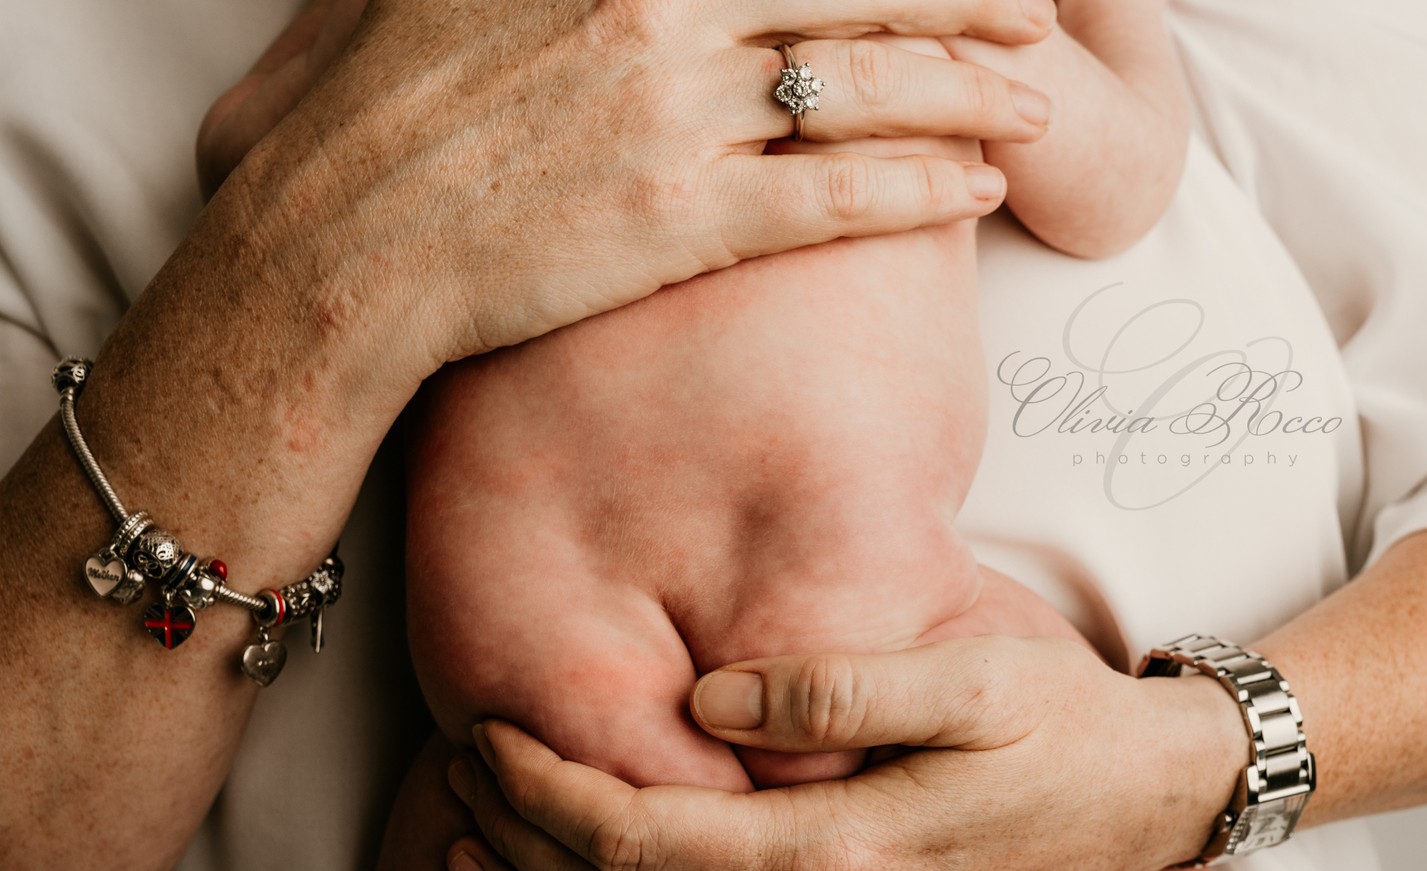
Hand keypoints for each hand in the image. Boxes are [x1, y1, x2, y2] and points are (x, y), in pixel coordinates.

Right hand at [201, 0, 1059, 388]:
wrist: (341, 242)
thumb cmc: (387, 113)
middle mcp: (656, 6)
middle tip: (1031, 13)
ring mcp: (673, 112)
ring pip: (866, 88)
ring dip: (971, 94)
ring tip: (1036, 107)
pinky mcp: (679, 218)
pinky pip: (834, 194)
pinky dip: (920, 188)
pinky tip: (976, 186)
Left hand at [446, 635, 1246, 870]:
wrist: (1139, 799)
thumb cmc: (1057, 721)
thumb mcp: (968, 675)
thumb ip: (834, 687)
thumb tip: (710, 698)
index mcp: (837, 858)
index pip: (639, 841)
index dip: (547, 791)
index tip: (491, 732)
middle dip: (517, 840)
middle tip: (458, 767)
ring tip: (465, 833)